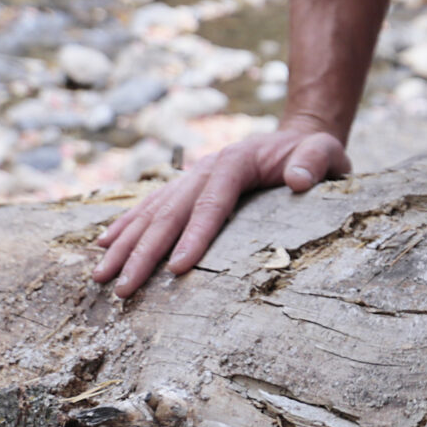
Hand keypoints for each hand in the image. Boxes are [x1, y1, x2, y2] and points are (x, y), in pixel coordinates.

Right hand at [90, 127, 348, 296]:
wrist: (297, 137)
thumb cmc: (313, 152)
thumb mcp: (326, 151)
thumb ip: (315, 161)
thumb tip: (297, 180)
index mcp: (236, 161)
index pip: (212, 202)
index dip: (194, 235)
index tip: (176, 268)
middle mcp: (206, 168)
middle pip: (171, 212)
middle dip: (144, 252)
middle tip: (123, 289)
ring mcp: (192, 176)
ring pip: (152, 211)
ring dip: (124, 243)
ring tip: (100, 276)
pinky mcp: (186, 185)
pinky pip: (150, 206)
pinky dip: (126, 225)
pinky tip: (103, 245)